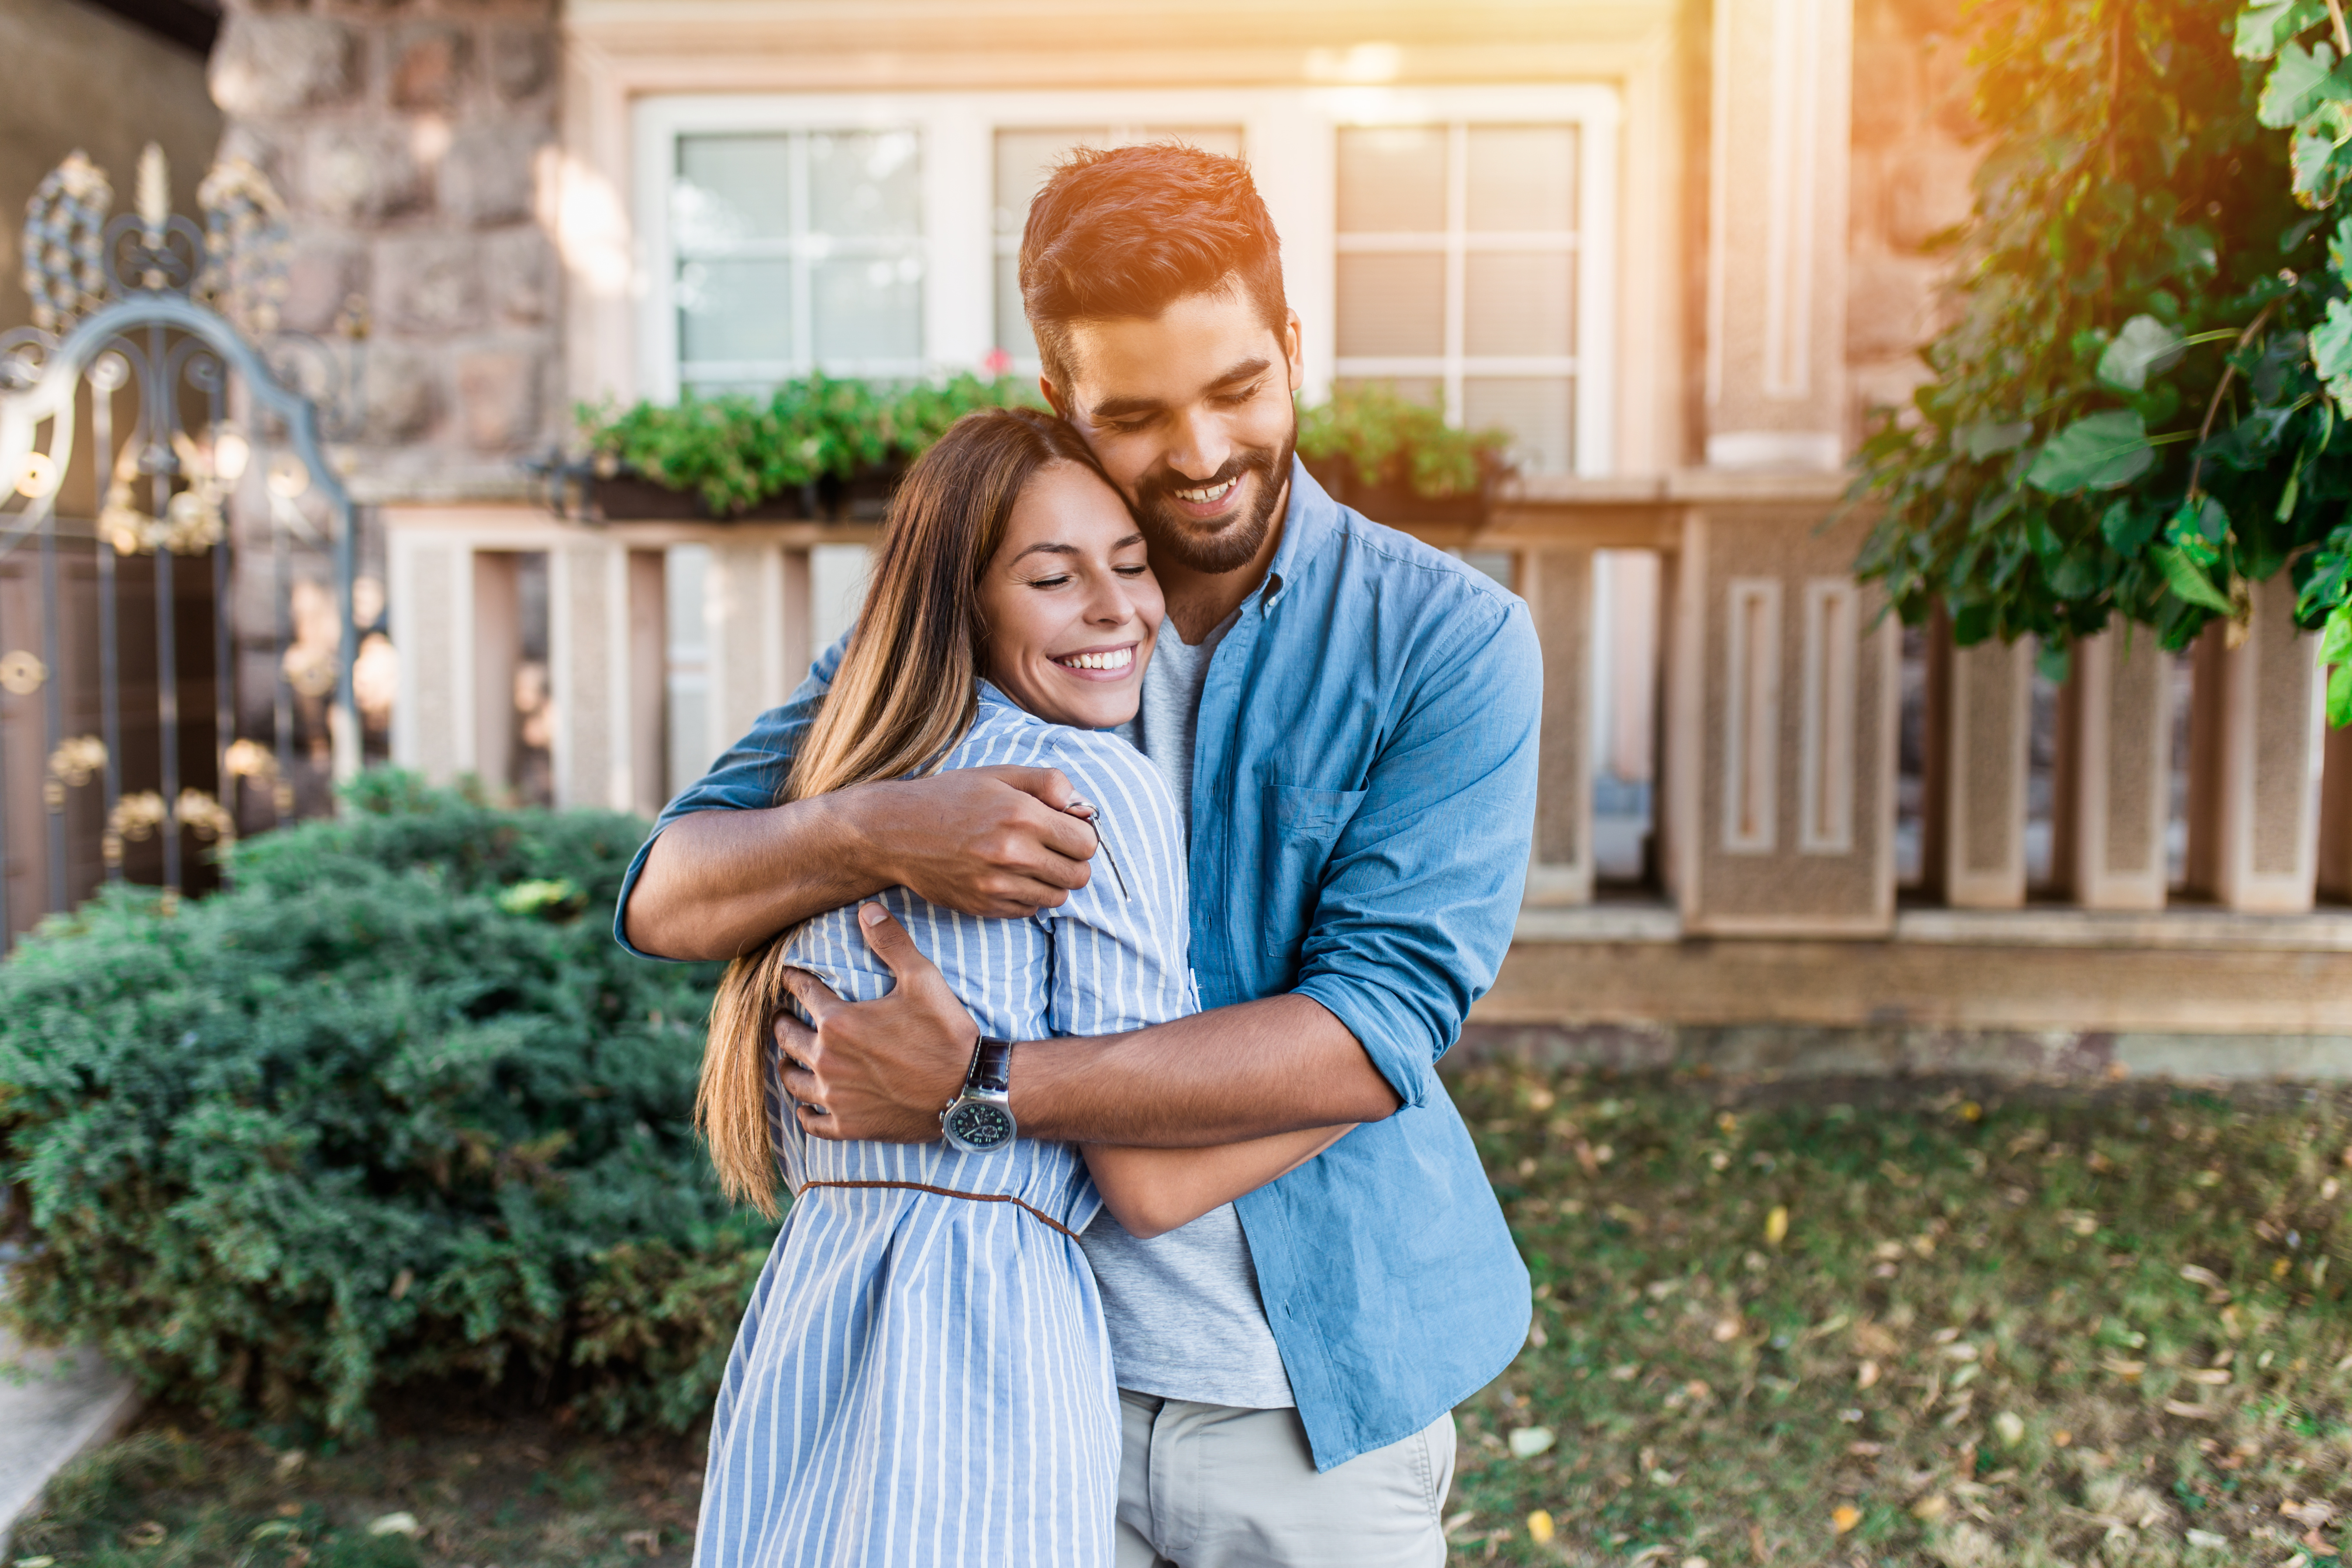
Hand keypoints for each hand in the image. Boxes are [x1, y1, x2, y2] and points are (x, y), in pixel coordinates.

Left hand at [775, 903, 982, 1141]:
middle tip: (781, 1017)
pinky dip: (805, 1112)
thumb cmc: (946, 1033)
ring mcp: (835, 1096)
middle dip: (782, 1022)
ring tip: (786, 1058)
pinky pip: (812, 1121)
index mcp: (838, 1022)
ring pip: (793, 1080)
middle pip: (788, 1037)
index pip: (802, 992)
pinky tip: (806, 1106)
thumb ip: (891, 942)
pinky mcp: (849, 1125)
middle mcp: (828, 1060)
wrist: (969, 1090)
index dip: (793, 980)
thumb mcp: (922, 979)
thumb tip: (867, 908)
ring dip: (786, 1065)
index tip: (788, 975)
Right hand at [844, 766, 1098, 919]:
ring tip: (1030, 861)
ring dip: (1052, 881)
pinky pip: (1029, 910)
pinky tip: (1008, 876)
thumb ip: (1050, 784)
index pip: (1087, 842)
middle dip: (1072, 860)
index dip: (1082, 834)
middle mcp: (1012, 854)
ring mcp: (997, 885)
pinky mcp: (984, 907)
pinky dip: (1027, 896)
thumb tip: (1084, 808)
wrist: (895, 832)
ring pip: (1058, 897)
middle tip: (1052, 847)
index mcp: (1022, 815)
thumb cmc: (950, 798)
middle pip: (1078, 875)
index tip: (1066, 829)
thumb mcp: (1000, 775)